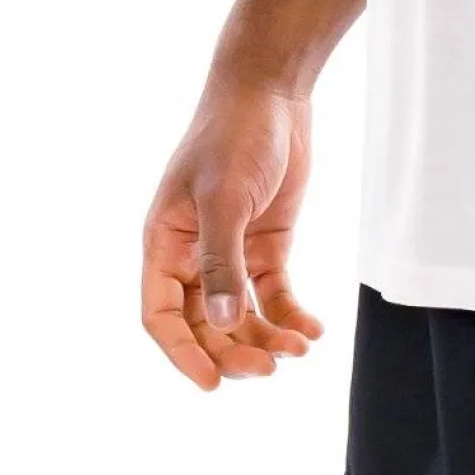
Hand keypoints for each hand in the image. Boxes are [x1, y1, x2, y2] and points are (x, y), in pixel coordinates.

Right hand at [141, 70, 324, 388]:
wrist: (272, 90)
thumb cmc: (233, 134)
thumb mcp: (223, 197)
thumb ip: (222, 261)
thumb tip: (223, 324)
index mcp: (165, 243)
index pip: (162, 315)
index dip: (182, 354)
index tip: (212, 384)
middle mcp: (193, 253)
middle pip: (205, 324)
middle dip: (232, 351)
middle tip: (268, 368)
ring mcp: (232, 249)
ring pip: (240, 315)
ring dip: (264, 338)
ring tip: (298, 350)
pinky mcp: (267, 242)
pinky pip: (272, 292)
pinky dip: (289, 314)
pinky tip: (311, 331)